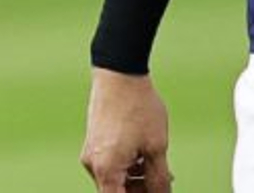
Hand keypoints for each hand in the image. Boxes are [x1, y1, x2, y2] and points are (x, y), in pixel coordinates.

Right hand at [81, 67, 172, 191]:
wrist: (120, 73)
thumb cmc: (138, 107)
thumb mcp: (156, 146)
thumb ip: (159, 179)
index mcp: (107, 171)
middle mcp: (93, 165)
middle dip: (140, 191)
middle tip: (163, 183)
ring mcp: (91, 153)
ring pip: (114, 179)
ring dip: (135, 179)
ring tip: (159, 168)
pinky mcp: (93, 142)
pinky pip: (110, 164)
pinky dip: (126, 166)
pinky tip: (145, 156)